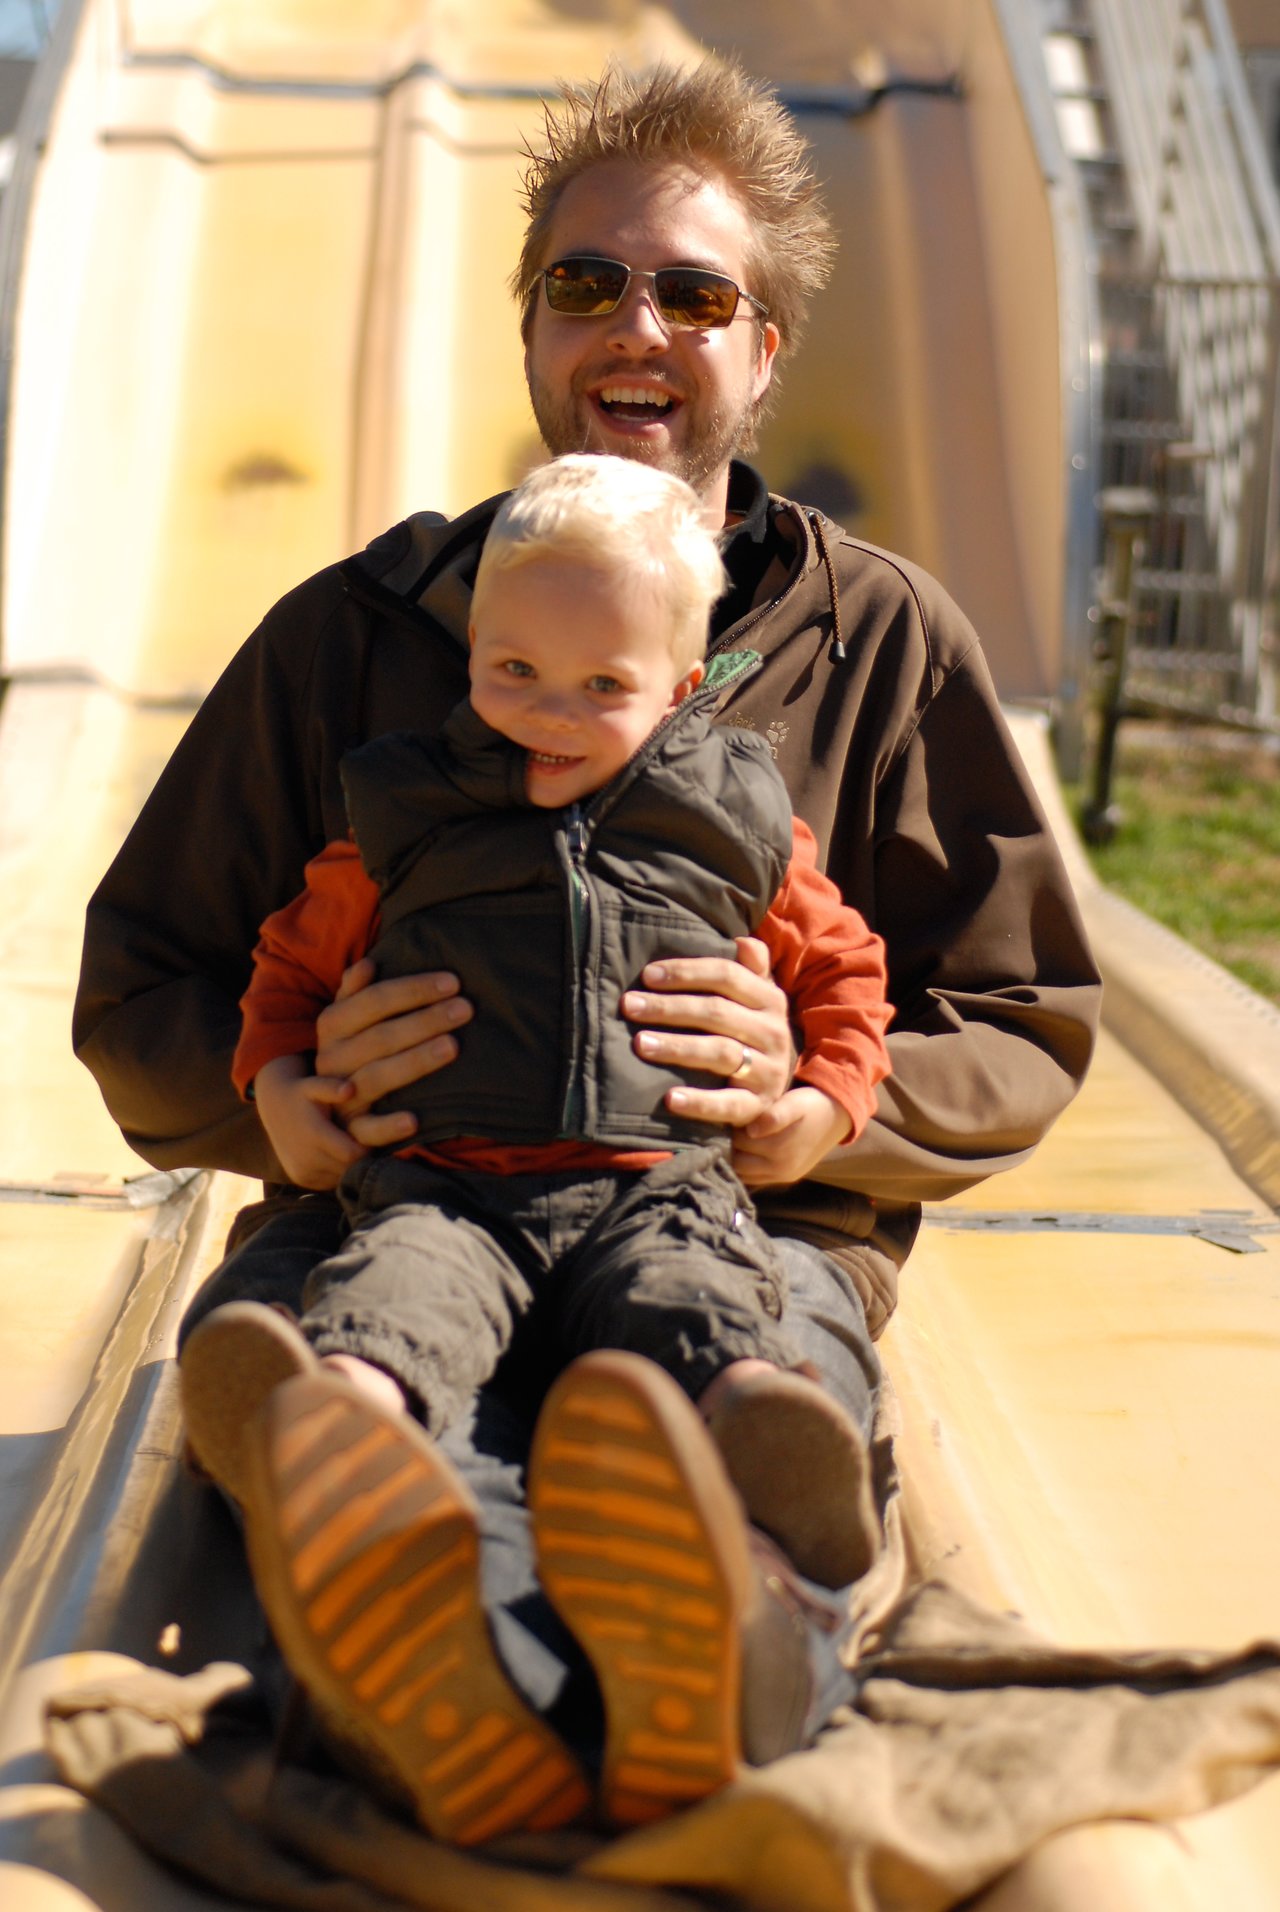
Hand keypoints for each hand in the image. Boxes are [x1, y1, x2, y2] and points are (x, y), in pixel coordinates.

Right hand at [254, 1054, 364, 1190]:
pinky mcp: (301, 1179)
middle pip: (349, 1168)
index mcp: (314, 1136)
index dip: (368, 1147)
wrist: (273, 1107)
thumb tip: (350, 1089)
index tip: (376, 1137)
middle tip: (374, 1144)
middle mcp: (306, 1158)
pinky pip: (330, 1181)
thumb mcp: (314, 1084)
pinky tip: (343, 1155)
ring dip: (352, 1166)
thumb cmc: (301, 1092)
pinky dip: (339, 1172)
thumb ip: (331, 1087)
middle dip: (363, 1158)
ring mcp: (302, 1172)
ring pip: (341, 1177)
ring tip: (359, 1148)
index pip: (353, 1154)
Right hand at [314, 958, 472, 1149]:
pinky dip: (389, 1126)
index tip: (453, 982)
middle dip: (425, 1020)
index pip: (373, 1000)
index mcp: (332, 1026)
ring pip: (377, 1077)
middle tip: (465, 1009)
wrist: (317, 1115)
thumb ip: (354, 993)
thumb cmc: (349, 1054)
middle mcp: (333, 1060)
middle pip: (381, 1036)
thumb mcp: (343, 1023)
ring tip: (452, 1046)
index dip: (412, 990)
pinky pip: (367, 1130)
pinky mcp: (351, 1131)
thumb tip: (369, 963)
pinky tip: (415, 1120)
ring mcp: (341, 1097)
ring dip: (414, 1061)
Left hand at [621, 936, 796, 1128]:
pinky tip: (670, 1098)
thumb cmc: (750, 1033)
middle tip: (629, 1006)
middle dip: (669, 1008)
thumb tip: (741, 940)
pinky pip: (728, 1105)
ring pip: (720, 1053)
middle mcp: (773, 1032)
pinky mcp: (757, 1105)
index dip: (686, 973)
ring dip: (678, 1048)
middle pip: (717, 1012)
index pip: (727, 976)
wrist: (778, 1089)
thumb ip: (750, 970)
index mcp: (769, 999)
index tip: (647, 976)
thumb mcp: (757, 1000)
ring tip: (640, 1044)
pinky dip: (700, 1102)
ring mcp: (767, 1071)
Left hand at [732, 1086, 850, 1187]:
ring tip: (737, 1138)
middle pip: (738, 1162)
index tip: (728, 1117)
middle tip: (729, 1128)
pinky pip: (756, 1179)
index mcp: (779, 1149)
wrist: (836, 1116)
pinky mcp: (786, 1178)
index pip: (737, 1143)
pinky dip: (747, 1168)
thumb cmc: (810, 1105)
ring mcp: (783, 1176)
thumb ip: (774, 1116)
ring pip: (744, 1174)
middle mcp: (780, 1168)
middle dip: (730, 1146)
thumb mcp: (794, 1104)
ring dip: (737, 1158)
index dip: (729, 1129)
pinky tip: (746, 1150)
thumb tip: (751, 1131)